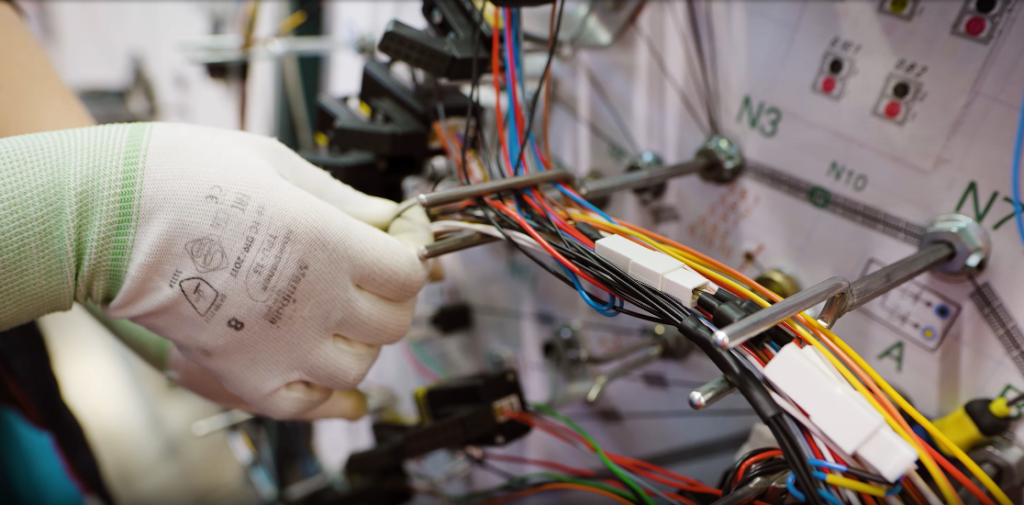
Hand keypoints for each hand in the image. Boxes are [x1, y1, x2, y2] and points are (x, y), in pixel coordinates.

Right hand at [106, 123, 430, 418]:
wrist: (105, 215)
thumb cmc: (182, 178)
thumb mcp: (278, 166)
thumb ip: (343, 200)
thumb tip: (388, 217)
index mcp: (331, 243)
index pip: (409, 273)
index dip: (411, 258)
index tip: (401, 247)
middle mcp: (318, 301)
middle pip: (393, 323)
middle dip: (392, 301)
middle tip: (374, 282)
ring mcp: (283, 345)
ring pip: (358, 368)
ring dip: (357, 345)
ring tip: (336, 319)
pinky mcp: (245, 375)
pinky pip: (305, 405)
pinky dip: (321, 395)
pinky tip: (319, 371)